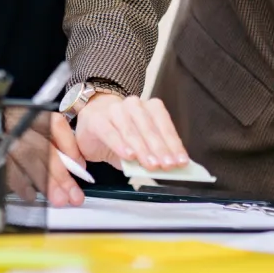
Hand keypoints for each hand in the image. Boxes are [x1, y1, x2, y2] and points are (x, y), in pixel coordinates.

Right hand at [0, 112, 83, 207]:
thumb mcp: (10, 138)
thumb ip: (37, 149)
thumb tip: (68, 170)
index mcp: (18, 113)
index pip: (52, 124)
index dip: (69, 145)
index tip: (80, 166)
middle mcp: (7, 120)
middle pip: (43, 146)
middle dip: (61, 173)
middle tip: (74, 194)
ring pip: (29, 158)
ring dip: (46, 182)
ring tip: (58, 199)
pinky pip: (7, 171)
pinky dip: (22, 186)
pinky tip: (31, 196)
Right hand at [65, 94, 189, 172]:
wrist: (91, 120)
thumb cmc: (120, 134)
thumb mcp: (139, 144)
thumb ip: (152, 152)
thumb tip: (168, 167)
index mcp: (149, 108)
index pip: (164, 125)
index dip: (174, 144)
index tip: (181, 161)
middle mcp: (134, 105)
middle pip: (150, 129)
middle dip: (160, 149)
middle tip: (168, 165)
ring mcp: (115, 110)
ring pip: (132, 131)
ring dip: (143, 150)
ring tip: (151, 165)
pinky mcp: (98, 120)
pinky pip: (111, 133)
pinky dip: (121, 145)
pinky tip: (129, 156)